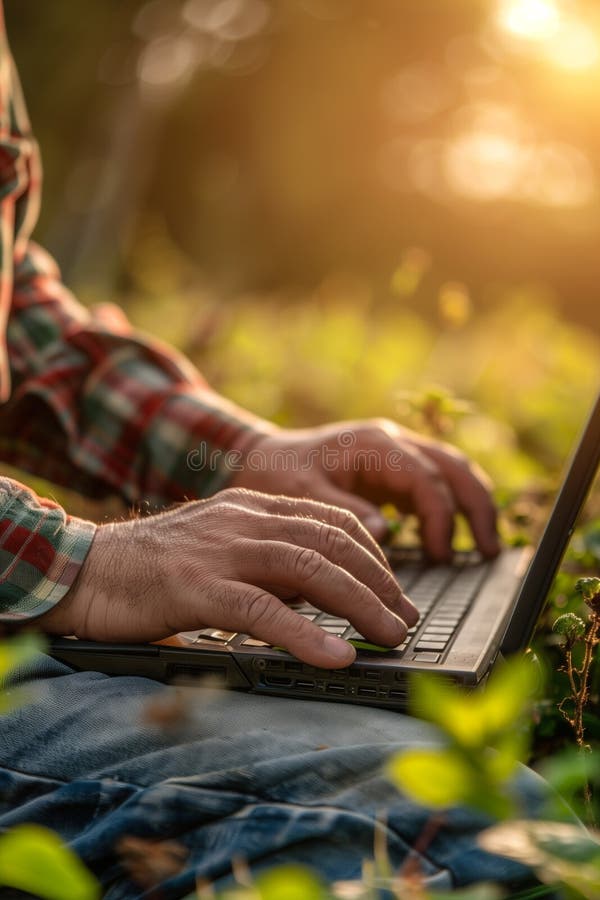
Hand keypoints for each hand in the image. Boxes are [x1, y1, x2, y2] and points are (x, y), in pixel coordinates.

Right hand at [38, 488, 418, 668]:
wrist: (84, 567)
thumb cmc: (154, 567)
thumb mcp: (220, 549)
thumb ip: (266, 560)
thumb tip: (321, 592)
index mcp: (251, 508)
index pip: (330, 521)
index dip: (374, 555)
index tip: (396, 589)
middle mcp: (243, 520)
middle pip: (330, 541)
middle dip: (380, 582)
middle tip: (408, 619)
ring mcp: (220, 550)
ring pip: (308, 568)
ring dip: (360, 605)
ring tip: (393, 636)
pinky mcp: (196, 586)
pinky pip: (262, 609)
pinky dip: (306, 634)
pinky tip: (337, 656)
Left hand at [230, 420, 499, 560]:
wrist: (257, 458)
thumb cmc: (275, 474)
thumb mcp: (301, 495)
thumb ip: (343, 512)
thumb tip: (385, 535)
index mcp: (373, 444)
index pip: (424, 478)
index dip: (439, 518)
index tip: (441, 556)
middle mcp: (391, 442)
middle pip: (453, 467)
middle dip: (477, 507)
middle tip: (489, 551)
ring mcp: (395, 454)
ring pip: (452, 471)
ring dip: (472, 506)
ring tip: (485, 549)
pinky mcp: (391, 471)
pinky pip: (434, 484)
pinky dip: (451, 508)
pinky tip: (453, 541)